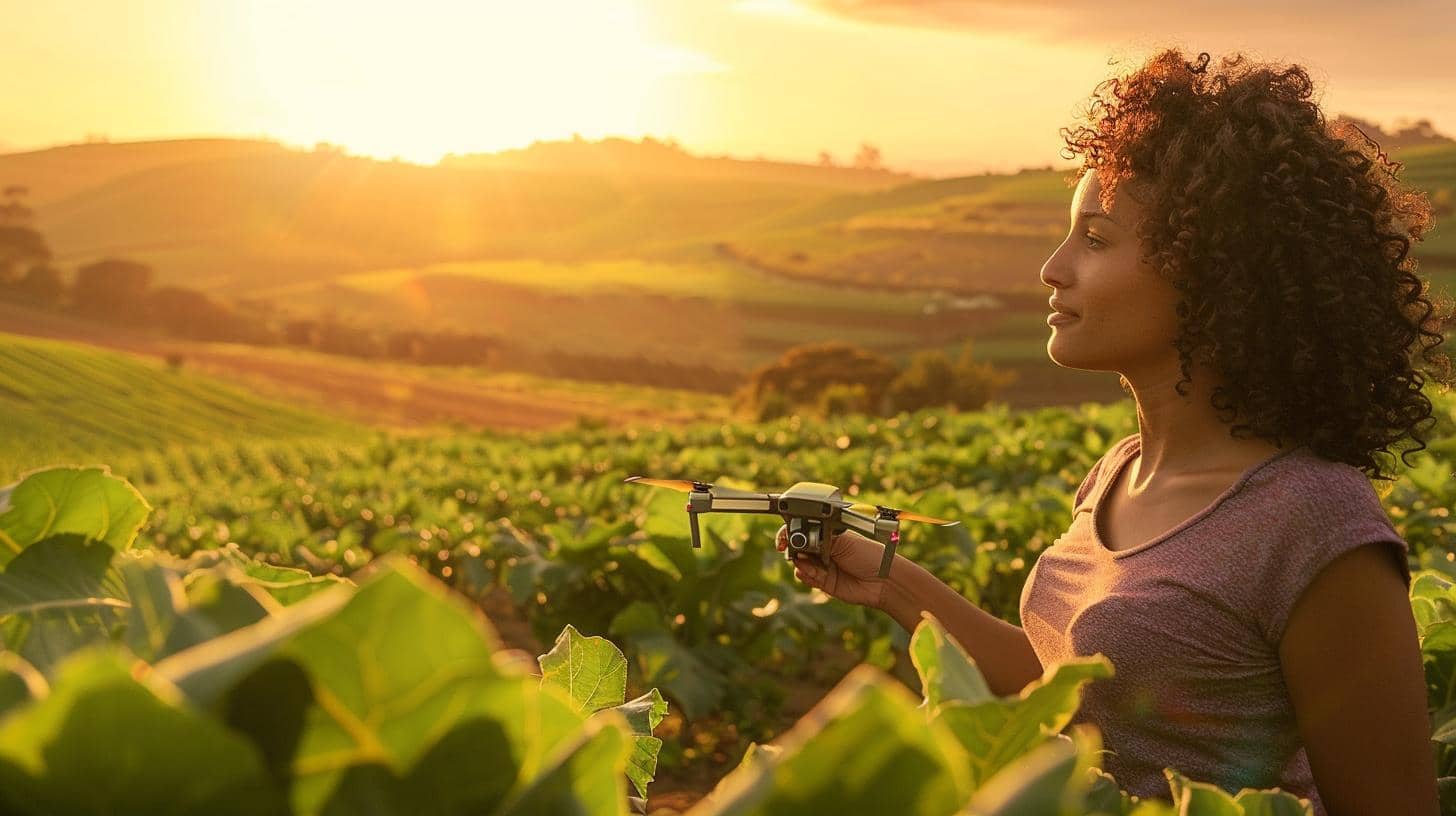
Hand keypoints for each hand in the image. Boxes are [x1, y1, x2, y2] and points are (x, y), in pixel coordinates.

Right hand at [776, 524, 892, 609]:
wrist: (883, 580)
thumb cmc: (869, 555)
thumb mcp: (842, 541)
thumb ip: (819, 540)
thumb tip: (799, 540)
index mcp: (828, 535)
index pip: (804, 531)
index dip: (791, 534)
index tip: (783, 538)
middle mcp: (824, 550)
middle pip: (798, 548)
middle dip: (791, 549)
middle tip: (789, 550)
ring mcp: (823, 566)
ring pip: (800, 564)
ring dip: (799, 563)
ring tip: (804, 563)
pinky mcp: (824, 583)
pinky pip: (807, 578)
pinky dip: (805, 575)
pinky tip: (809, 573)